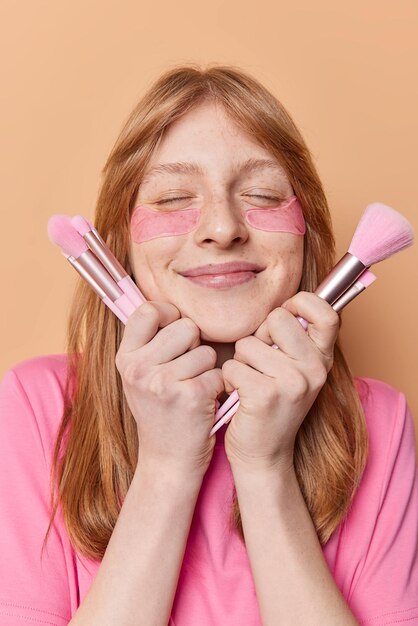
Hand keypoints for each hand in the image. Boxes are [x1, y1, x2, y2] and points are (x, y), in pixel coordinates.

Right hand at [115, 301, 224, 476]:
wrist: (167, 460)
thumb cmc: (159, 411)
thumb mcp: (139, 376)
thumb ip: (147, 342)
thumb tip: (166, 303)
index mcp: (125, 358)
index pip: (149, 310)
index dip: (169, 315)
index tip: (175, 331)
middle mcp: (139, 369)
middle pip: (186, 326)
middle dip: (194, 344)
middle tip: (186, 369)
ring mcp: (162, 383)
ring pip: (206, 350)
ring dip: (207, 368)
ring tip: (193, 387)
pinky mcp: (190, 397)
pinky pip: (217, 373)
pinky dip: (216, 387)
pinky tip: (203, 401)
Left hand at [221, 292, 339, 472]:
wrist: (263, 455)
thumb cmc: (271, 405)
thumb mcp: (295, 371)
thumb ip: (295, 339)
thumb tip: (287, 302)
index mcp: (323, 359)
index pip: (326, 312)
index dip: (302, 304)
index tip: (287, 315)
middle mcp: (314, 369)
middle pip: (277, 318)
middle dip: (259, 337)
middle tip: (261, 365)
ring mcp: (292, 382)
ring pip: (247, 344)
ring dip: (240, 362)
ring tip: (250, 384)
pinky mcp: (265, 395)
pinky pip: (232, 366)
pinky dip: (228, 380)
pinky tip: (239, 397)